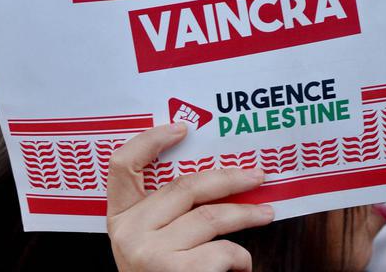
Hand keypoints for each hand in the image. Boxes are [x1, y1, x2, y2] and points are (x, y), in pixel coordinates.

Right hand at [107, 123, 273, 271]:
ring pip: (209, 217)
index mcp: (118, 217)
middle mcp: (128, 232)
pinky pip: (219, 251)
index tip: (183, 127)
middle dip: (229, 178)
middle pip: (185, 186)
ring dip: (246, 214)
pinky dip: (239, 256)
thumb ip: (165, 210)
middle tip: (258, 176)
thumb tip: (214, 174)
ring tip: (267, 214)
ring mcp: (148, 253)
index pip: (121, 164)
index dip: (151, 140)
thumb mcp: (151, 241)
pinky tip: (243, 263)